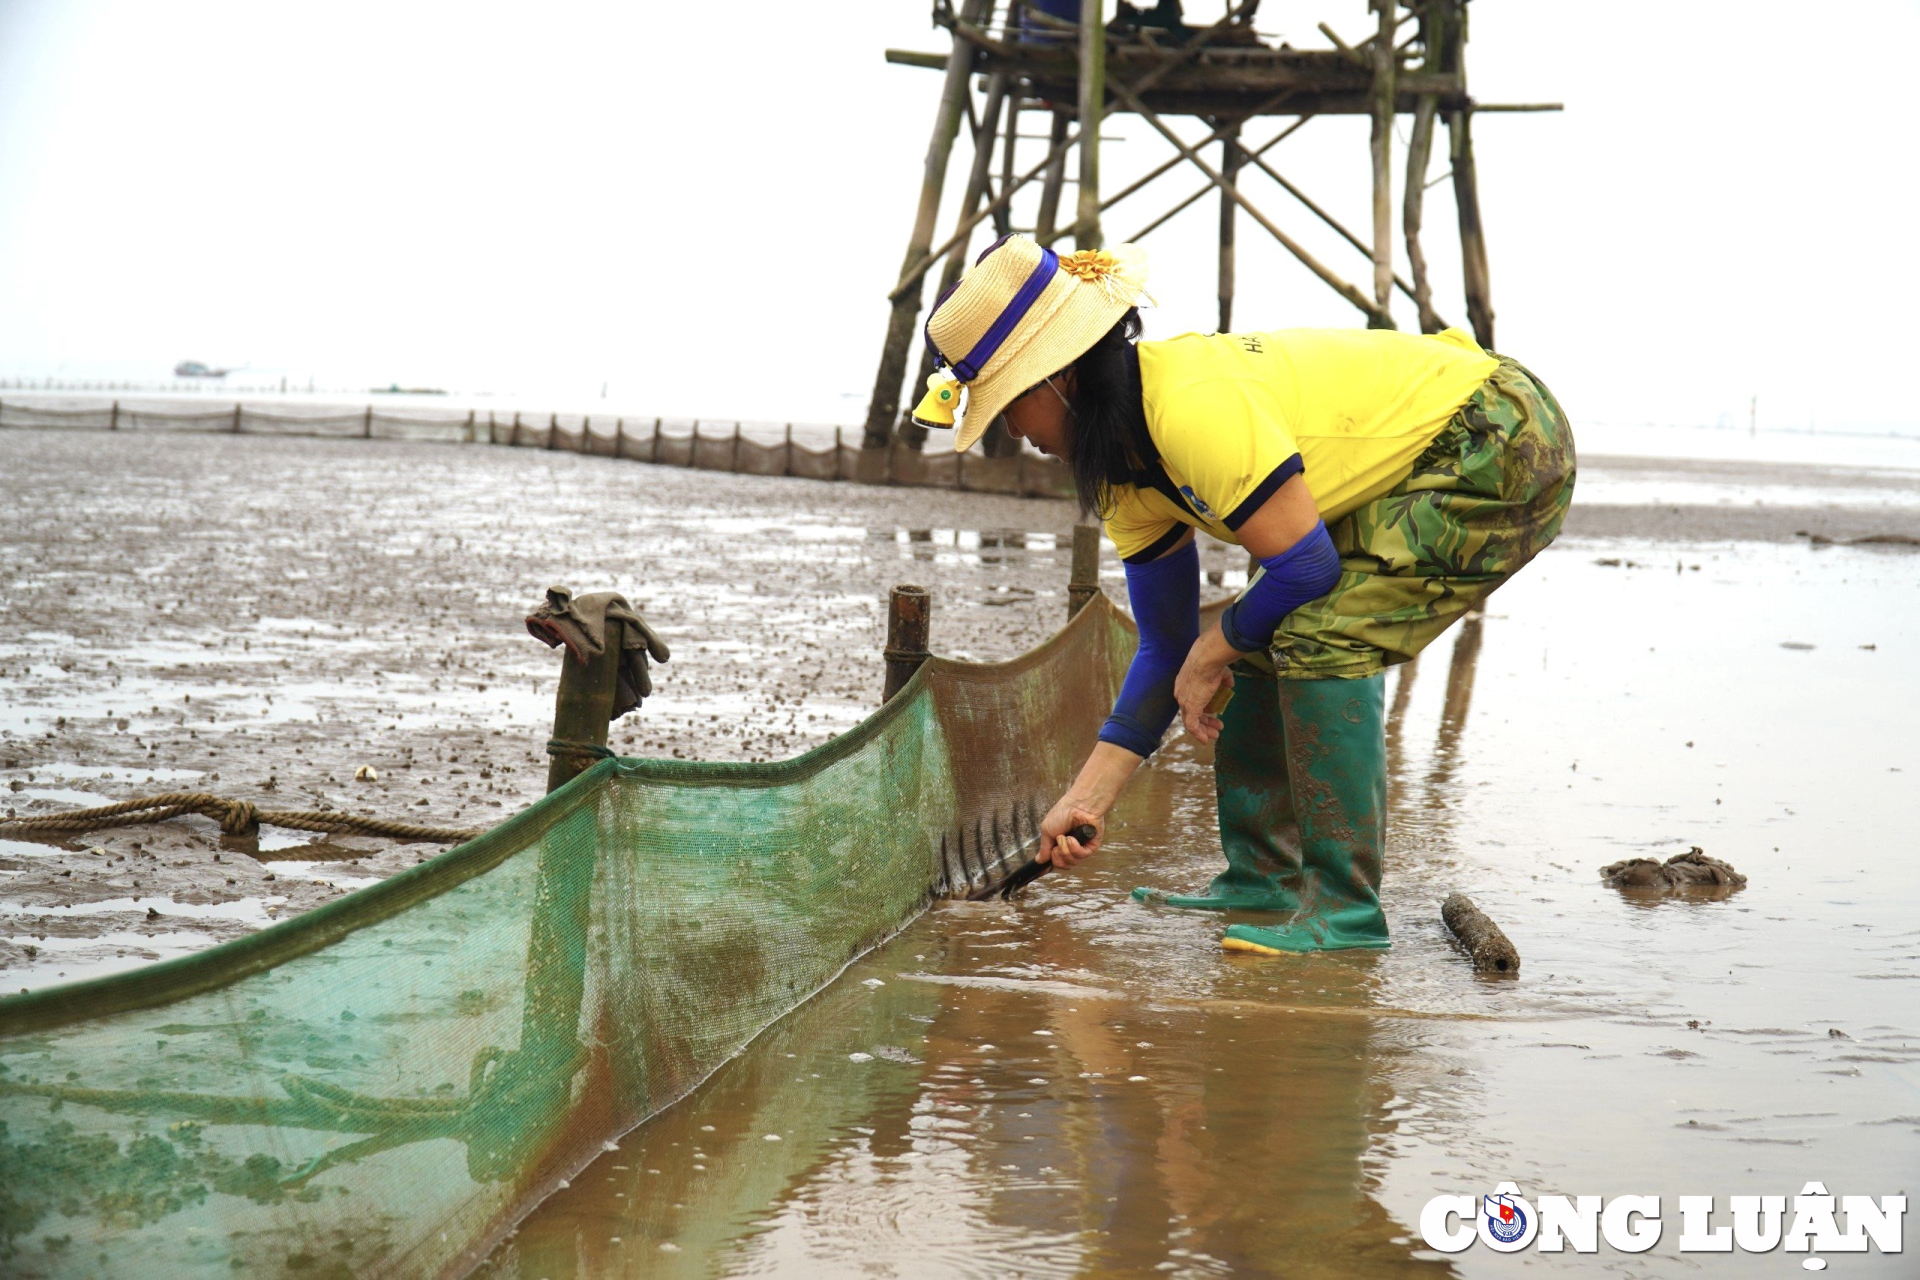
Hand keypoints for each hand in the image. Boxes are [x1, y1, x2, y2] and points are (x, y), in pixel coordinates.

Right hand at [1038, 796, 1103, 869]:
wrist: (1078, 805)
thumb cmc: (1062, 813)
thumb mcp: (1047, 830)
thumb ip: (1044, 848)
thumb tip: (1039, 861)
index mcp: (1060, 843)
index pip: (1055, 860)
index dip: (1050, 863)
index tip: (1043, 868)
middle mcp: (1071, 847)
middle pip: (1062, 865)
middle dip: (1057, 856)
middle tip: (1057, 844)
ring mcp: (1081, 847)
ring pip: (1071, 862)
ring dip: (1064, 850)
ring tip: (1065, 837)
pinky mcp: (1091, 846)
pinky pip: (1081, 856)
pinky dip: (1074, 848)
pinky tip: (1072, 838)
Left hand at [1174, 626, 1239, 743]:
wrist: (1207, 660)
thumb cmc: (1213, 663)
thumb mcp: (1220, 673)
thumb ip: (1224, 680)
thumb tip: (1229, 684)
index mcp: (1184, 684)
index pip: (1191, 700)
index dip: (1203, 708)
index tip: (1214, 712)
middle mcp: (1181, 694)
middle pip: (1191, 712)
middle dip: (1205, 721)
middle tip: (1217, 727)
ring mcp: (1184, 702)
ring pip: (1192, 721)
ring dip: (1204, 728)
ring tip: (1216, 734)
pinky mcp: (1190, 708)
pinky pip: (1192, 726)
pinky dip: (1198, 733)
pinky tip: (1205, 739)